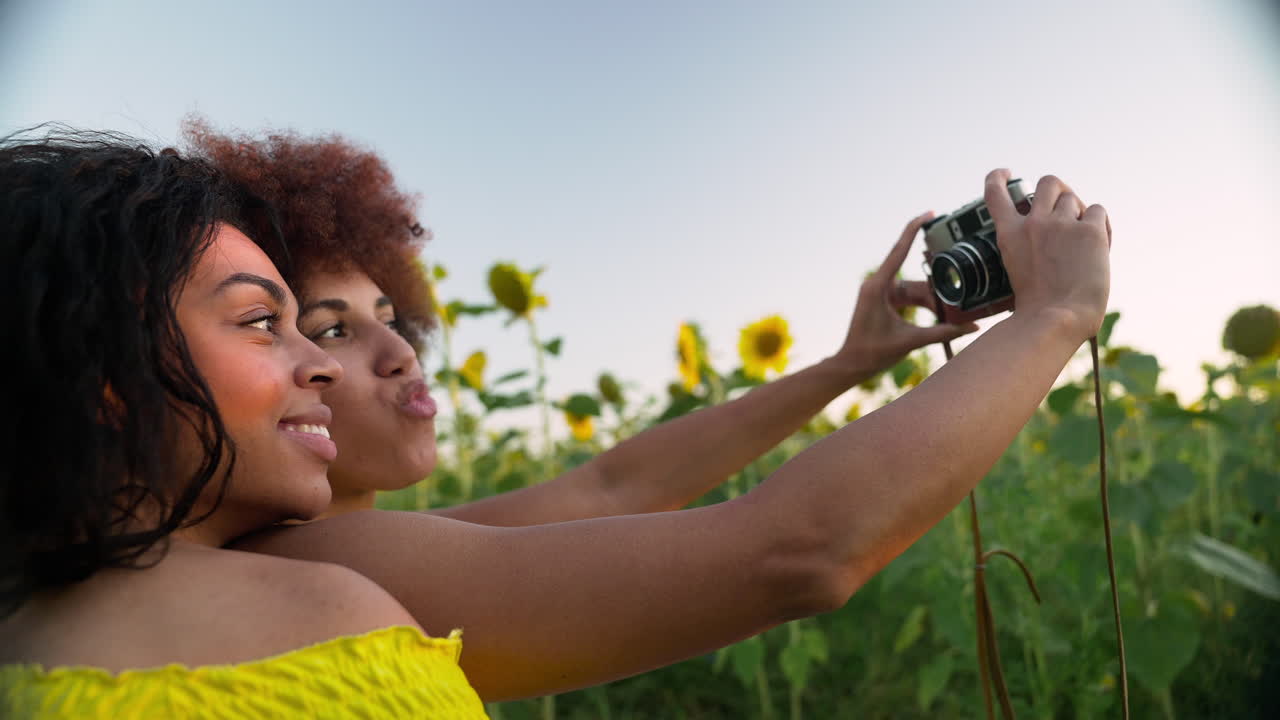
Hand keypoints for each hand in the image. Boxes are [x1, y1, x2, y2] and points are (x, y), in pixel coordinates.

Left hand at [830, 212, 980, 380]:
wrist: (851, 365)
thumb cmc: (873, 353)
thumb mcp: (912, 341)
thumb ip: (943, 333)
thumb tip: (972, 328)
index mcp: (879, 286)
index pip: (899, 250)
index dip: (914, 229)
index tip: (928, 213)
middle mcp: (877, 284)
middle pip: (915, 280)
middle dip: (934, 294)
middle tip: (951, 308)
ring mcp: (879, 292)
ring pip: (913, 289)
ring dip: (929, 302)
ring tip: (942, 318)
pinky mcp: (882, 301)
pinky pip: (907, 297)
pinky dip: (921, 305)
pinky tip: (934, 315)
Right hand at [984, 169, 1111, 342]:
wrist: (1058, 317)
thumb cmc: (1038, 307)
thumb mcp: (1018, 271)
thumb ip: (1028, 247)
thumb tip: (1052, 238)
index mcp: (1010, 235)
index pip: (996, 193)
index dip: (998, 177)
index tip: (1005, 173)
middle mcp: (1033, 223)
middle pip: (1048, 182)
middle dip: (1058, 191)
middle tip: (1065, 209)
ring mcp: (1061, 225)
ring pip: (1073, 196)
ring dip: (1078, 211)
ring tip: (1083, 237)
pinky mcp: (1089, 231)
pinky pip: (1098, 211)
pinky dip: (1100, 224)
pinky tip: (1100, 244)